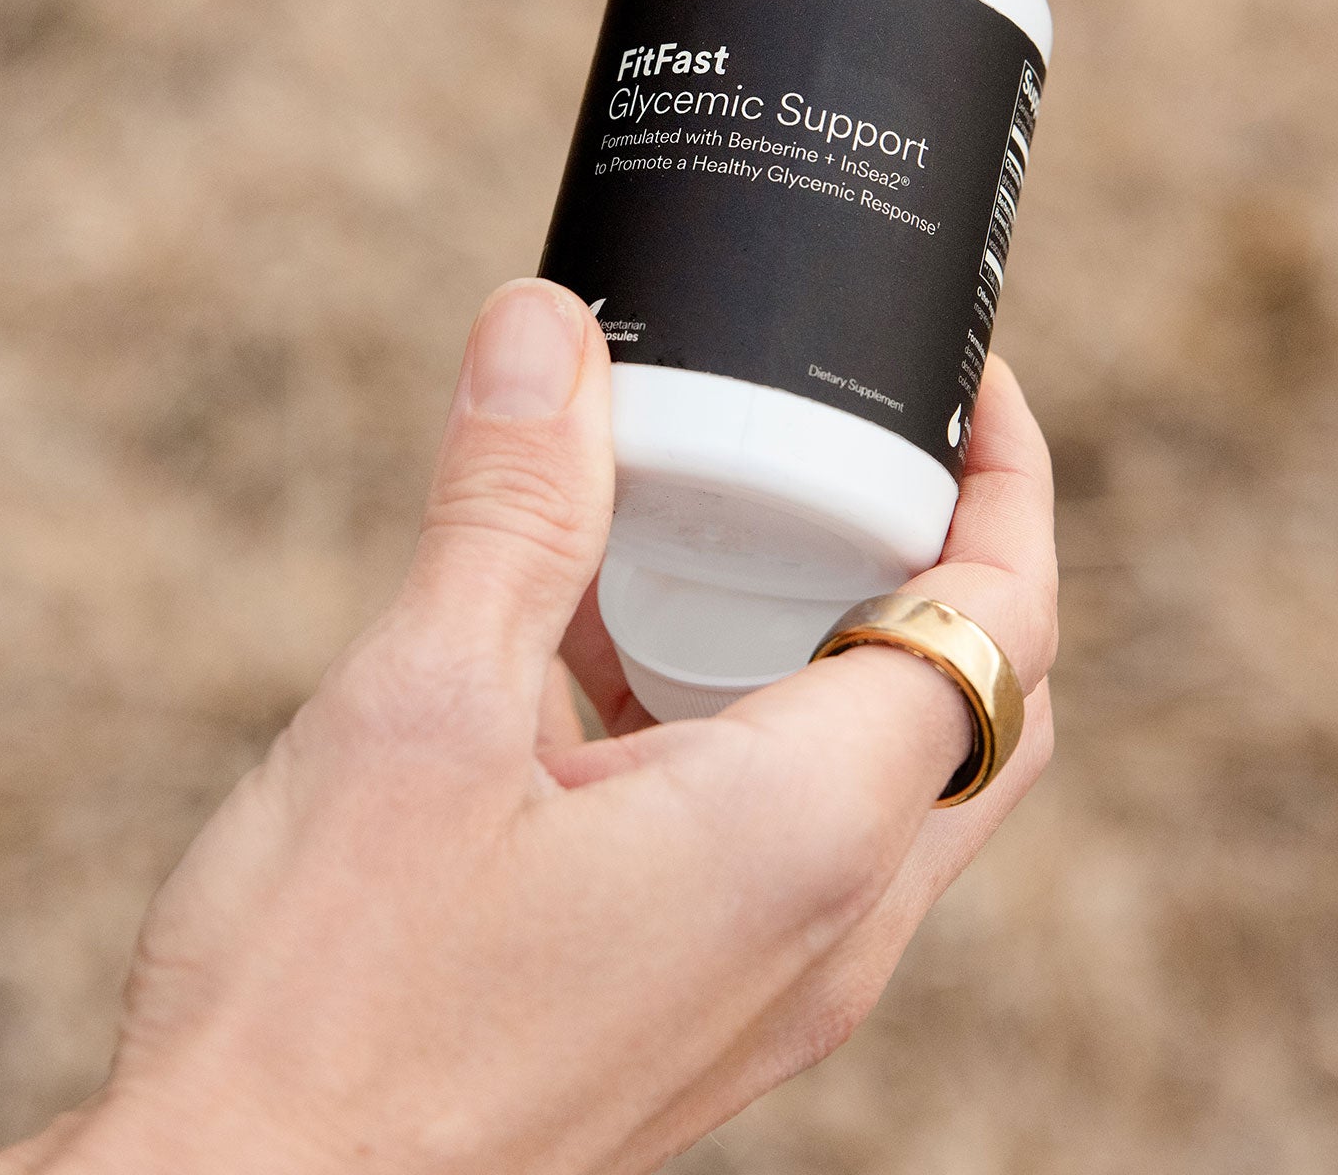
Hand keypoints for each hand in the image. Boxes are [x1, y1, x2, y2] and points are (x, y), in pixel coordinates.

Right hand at [0, 282, 1056, 1174]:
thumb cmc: (330, 1007)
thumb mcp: (421, 709)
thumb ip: (510, 506)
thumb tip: (548, 328)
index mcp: (805, 838)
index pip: (1003, 623)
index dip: (1007, 478)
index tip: (963, 377)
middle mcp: (830, 930)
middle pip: (979, 703)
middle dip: (943, 552)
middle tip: (848, 439)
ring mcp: (770, 987)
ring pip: (884, 776)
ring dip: (833, 636)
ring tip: (709, 524)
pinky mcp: (696, 1010)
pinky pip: (789, 839)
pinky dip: (748, 720)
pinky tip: (600, 664)